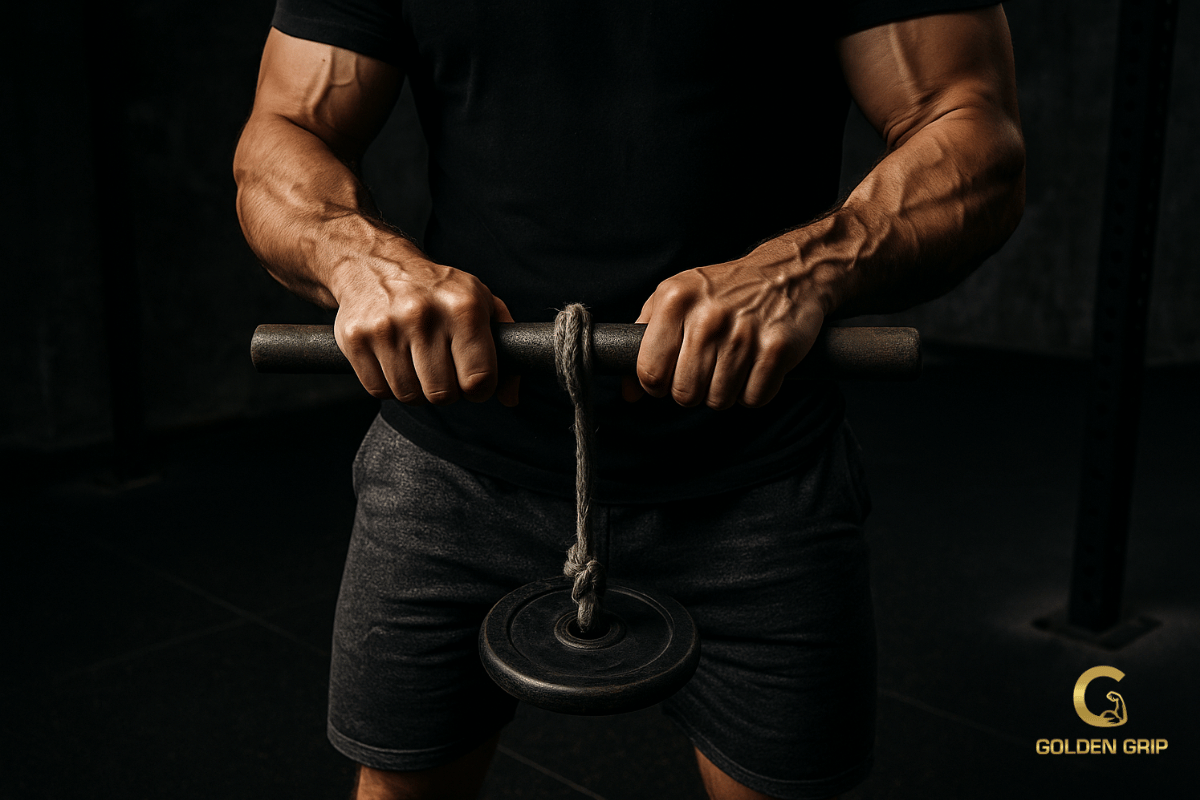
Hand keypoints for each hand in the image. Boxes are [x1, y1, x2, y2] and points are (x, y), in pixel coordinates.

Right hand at [331, 242, 518, 405]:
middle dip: (446, 391)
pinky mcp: (356, 338)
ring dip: (416, 389)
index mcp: (463, 307)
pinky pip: (378, 390)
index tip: (472, 382)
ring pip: (409, 395)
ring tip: (417, 364)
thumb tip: (510, 397)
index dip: (479, 390)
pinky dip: (388, 386)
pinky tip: (393, 362)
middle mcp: (424, 315)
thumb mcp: (480, 302)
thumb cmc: (436, 289)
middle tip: (442, 371)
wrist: (374, 263)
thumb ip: (505, 347)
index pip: (479, 379)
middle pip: (443, 394)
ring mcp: (386, 327)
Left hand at [623, 236, 831, 408]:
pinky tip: (755, 367)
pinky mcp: (776, 348)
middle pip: (685, 393)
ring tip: (732, 365)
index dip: (658, 385)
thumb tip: (630, 393)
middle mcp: (707, 316)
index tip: (670, 376)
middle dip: (694, 391)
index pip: (650, 372)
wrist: (788, 272)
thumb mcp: (675, 299)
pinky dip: (754, 392)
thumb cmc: (724, 290)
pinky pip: (754, 398)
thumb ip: (644, 340)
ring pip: (719, 400)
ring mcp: (744, 333)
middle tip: (706, 370)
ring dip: (725, 392)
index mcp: (675, 300)